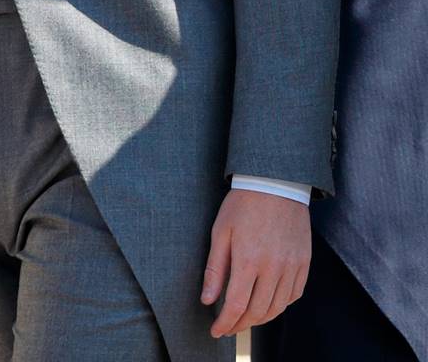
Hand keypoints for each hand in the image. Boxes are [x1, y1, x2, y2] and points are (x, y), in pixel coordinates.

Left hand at [202, 189, 310, 337]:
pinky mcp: (304, 262)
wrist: (275, 181)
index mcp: (248, 259)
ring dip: (260, 319)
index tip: (216, 331)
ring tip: (246, 317)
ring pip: (277, 308)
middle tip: (229, 326)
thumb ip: (214, 269)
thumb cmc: (243, 204)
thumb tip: (207, 301)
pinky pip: (294, 295)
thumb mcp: (221, 232)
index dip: (225, 324)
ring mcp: (292, 266)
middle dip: (240, 325)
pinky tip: (269, 302)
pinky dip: (280, 305)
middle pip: (258, 312)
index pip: (236, 306)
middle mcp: (273, 267)